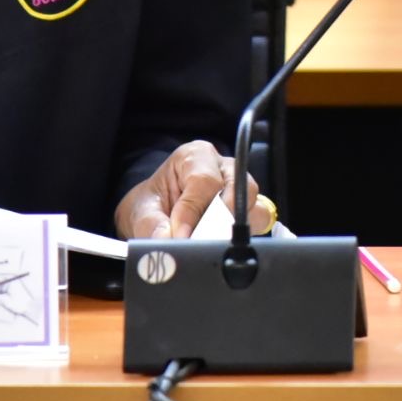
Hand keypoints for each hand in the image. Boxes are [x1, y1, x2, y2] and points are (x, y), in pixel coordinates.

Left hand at [115, 140, 274, 240]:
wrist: (157, 213)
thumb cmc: (153, 204)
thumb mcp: (143, 211)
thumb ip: (152, 226)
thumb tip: (167, 239)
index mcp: (196, 156)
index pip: (204, 180)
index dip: (193, 211)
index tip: (181, 235)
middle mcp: (223, 167)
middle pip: (238, 189)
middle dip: (218, 221)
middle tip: (198, 241)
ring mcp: (241, 188)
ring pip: (254, 205)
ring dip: (233, 228)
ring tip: (208, 244)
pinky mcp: (249, 210)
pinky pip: (259, 221)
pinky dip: (243, 236)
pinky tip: (221, 244)